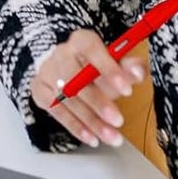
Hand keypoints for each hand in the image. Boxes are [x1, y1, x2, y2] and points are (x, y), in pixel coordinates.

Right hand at [28, 28, 142, 147]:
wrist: (65, 67)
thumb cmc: (96, 66)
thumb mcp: (116, 63)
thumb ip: (130, 67)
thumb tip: (138, 72)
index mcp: (81, 41)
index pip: (91, 50)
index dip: (108, 70)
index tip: (127, 90)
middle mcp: (61, 54)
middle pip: (75, 78)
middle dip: (98, 102)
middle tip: (118, 120)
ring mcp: (47, 72)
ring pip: (67, 99)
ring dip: (91, 121)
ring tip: (112, 137)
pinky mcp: (39, 91)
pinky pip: (56, 111)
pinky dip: (75, 127)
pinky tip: (92, 138)